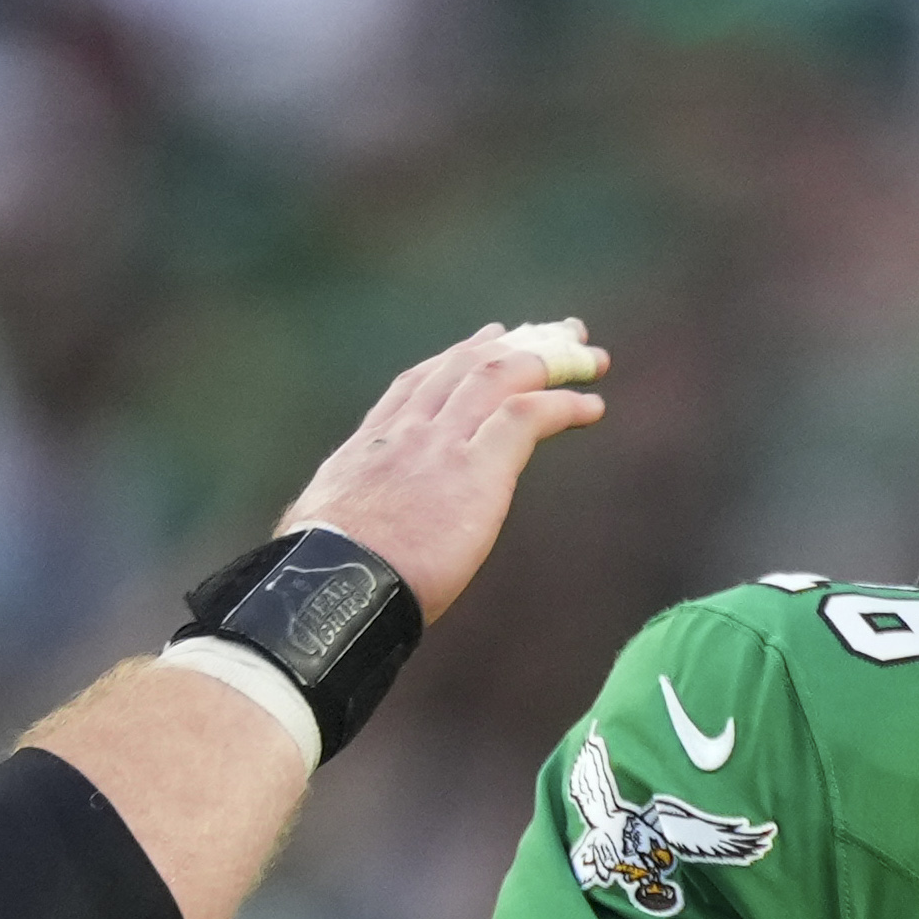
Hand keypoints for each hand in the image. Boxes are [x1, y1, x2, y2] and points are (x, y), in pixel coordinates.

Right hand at [277, 318, 608, 621]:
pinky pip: (526, 416)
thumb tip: (348, 541)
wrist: (333, 586)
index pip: (419, 384)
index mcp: (369, 446)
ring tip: (590, 359)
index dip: (458, 357)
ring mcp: (440, 444)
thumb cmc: (325, 581)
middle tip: (558, 333)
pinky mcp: (475, 469)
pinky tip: (592, 406)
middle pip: (466, 366)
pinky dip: (563, 404)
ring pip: (500, 376)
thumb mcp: (328, 531)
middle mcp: (406, 431)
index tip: (488, 339)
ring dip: (552, 362)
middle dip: (516, 344)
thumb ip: (351, 518)